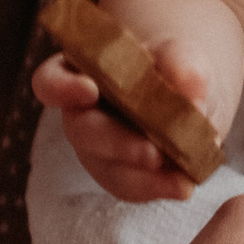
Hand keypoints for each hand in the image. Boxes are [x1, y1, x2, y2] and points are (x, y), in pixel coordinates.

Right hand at [31, 40, 226, 204]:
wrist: (189, 92)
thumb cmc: (173, 66)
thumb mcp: (182, 56)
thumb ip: (183, 66)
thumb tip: (192, 92)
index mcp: (81, 72)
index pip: (51, 82)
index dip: (62, 88)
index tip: (89, 90)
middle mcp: (81, 114)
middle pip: (83, 131)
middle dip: (118, 144)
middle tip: (154, 154)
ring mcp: (98, 148)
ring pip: (107, 168)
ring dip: (142, 177)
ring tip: (181, 180)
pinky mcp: (120, 174)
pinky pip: (131, 186)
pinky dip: (158, 187)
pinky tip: (183, 185)